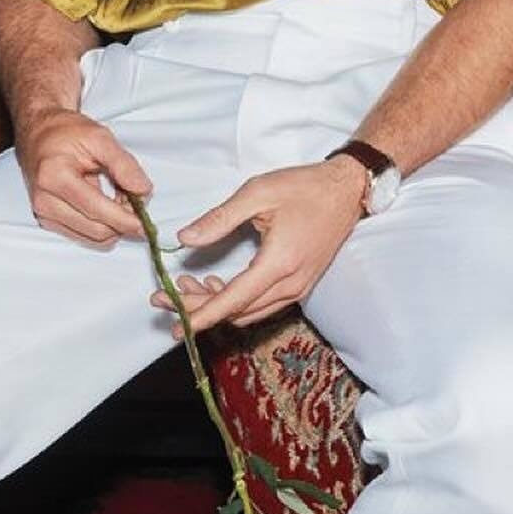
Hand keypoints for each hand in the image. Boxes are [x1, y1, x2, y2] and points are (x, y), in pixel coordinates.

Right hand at [16, 107, 151, 249]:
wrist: (39, 133)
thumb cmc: (67, 132)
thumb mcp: (100, 137)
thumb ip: (124, 165)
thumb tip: (143, 191)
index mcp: (55, 177)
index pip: (96, 210)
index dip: (125, 219)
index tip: (146, 223)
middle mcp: (45, 200)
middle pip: (97, 230)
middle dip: (122, 221)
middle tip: (134, 198)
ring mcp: (44, 213)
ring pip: (93, 237)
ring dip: (113, 225)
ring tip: (117, 196)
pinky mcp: (47, 221)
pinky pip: (84, 236)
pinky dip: (101, 225)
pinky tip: (104, 204)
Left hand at [151, 159, 363, 336]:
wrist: (347, 190)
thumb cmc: (305, 187)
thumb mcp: (258, 193)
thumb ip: (220, 218)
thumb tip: (185, 239)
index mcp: (279, 263)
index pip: (233, 300)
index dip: (202, 315)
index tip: (177, 326)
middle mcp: (291, 284)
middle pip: (238, 311)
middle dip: (199, 310)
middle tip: (165, 299)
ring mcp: (299, 288)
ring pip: (250, 312)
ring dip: (217, 307)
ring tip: (186, 289)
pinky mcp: (301, 285)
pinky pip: (263, 305)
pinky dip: (237, 302)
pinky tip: (218, 286)